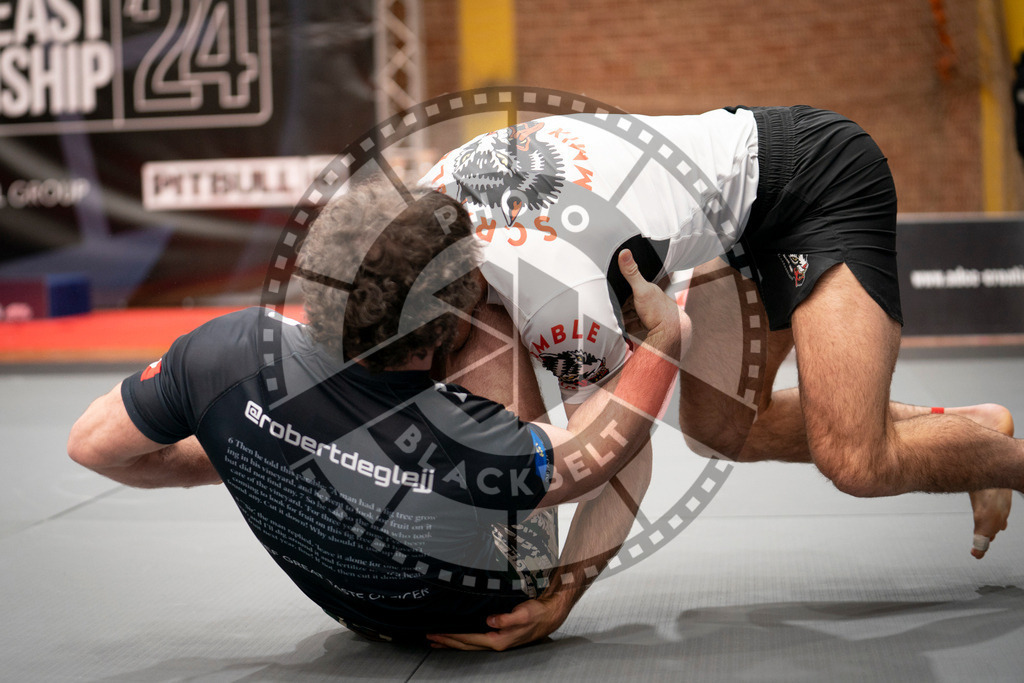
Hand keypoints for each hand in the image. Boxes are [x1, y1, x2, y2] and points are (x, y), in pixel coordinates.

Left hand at [425, 595, 569, 650]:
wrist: (550, 615)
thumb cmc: (537, 614)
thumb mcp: (523, 614)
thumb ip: (506, 618)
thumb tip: (490, 620)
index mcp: (498, 640)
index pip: (469, 639)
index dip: (451, 637)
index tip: (437, 633)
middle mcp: (496, 643)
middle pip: (465, 645)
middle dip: (447, 642)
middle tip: (429, 637)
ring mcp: (497, 641)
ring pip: (469, 644)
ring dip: (452, 643)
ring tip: (437, 641)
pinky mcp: (498, 636)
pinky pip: (475, 640)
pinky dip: (463, 639)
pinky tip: (458, 637)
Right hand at [617, 250, 683, 342]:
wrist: (669, 334)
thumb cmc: (658, 310)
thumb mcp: (641, 289)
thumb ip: (631, 272)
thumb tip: (624, 251)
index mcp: (648, 289)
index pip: (631, 286)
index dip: (621, 288)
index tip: (609, 289)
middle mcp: (649, 300)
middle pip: (629, 300)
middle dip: (620, 302)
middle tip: (608, 303)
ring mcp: (647, 313)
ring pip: (631, 312)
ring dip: (622, 314)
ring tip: (612, 316)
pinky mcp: (646, 326)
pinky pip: (633, 324)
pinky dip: (626, 325)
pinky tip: (619, 327)